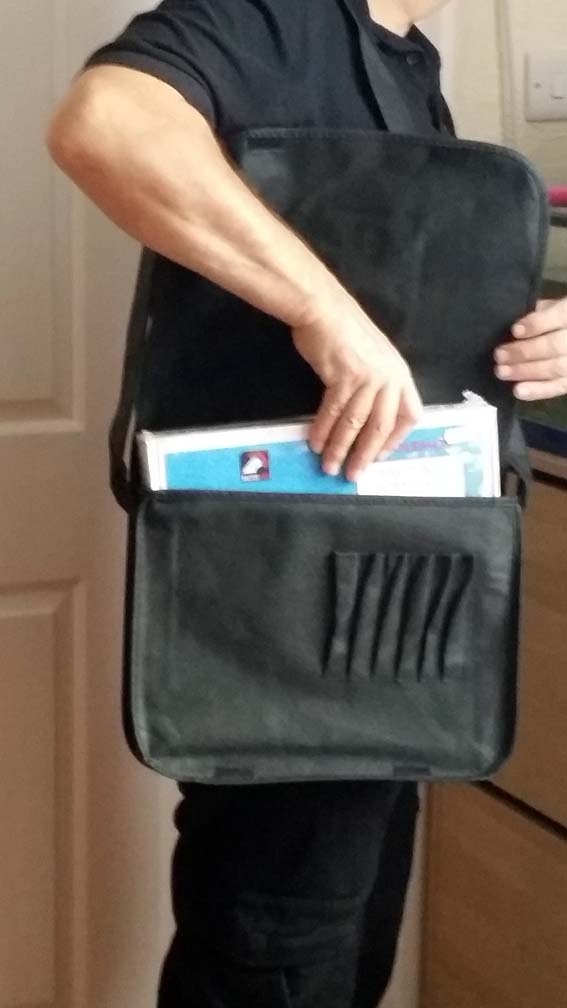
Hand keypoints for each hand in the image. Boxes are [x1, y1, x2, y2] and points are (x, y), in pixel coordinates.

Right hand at [292, 286, 421, 481]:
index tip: (380, 457)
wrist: (323, 309)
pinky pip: (333, 412)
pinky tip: (316, 444)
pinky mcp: (344, 376)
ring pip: (355, 424)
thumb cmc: (346, 332)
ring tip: (329, 466)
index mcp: (401, 374)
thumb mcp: (374, 358)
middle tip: (353, 475)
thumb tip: (368, 418)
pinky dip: (323, 431)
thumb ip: (377, 384)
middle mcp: (389, 377)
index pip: (410, 415)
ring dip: (340, 448)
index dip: (396, 440)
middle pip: (381, 426)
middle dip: (365, 455)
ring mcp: (368, 377)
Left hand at [494, 298, 566, 400]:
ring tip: (502, 371)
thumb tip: (513, 320)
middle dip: (524, 351)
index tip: (515, 330)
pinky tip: (518, 391)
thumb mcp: (552, 307)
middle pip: (554, 346)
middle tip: (499, 355)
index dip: (536, 325)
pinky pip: (558, 387)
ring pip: (555, 368)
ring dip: (526, 371)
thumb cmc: (558, 321)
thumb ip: (538, 312)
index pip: (559, 316)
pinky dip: (538, 390)